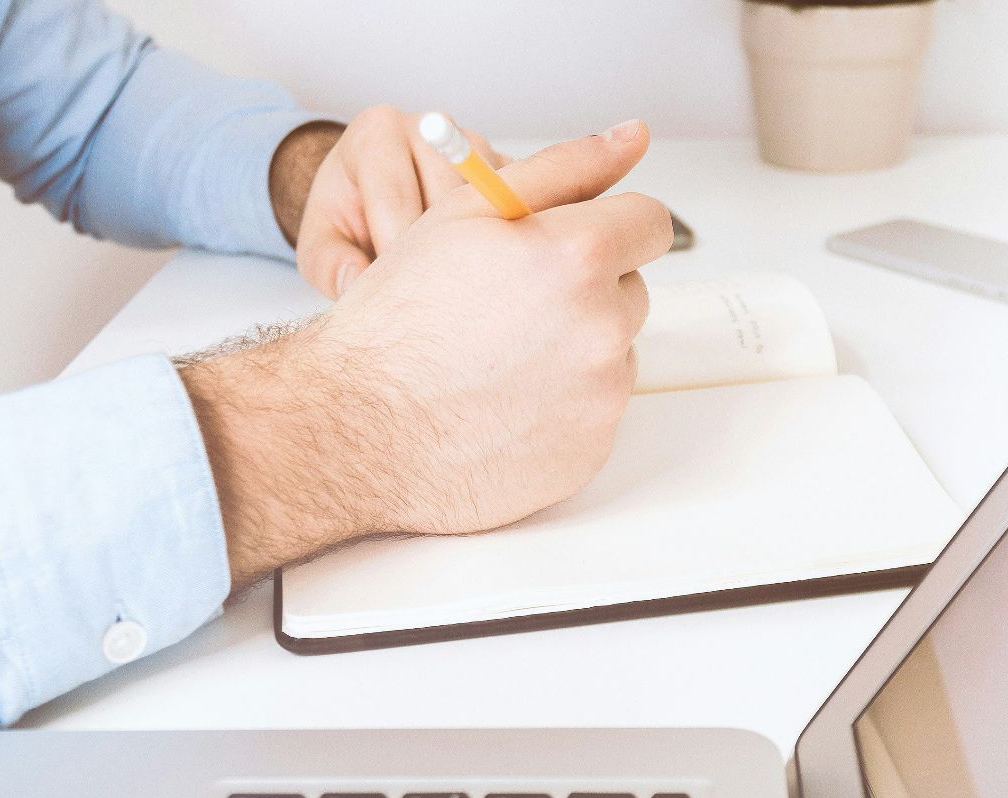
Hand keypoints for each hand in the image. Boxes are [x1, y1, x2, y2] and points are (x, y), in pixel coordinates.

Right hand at [182, 121, 671, 590]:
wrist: (358, 428)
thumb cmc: (399, 320)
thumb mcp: (467, 214)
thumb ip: (563, 168)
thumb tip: (631, 137)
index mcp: (577, 257)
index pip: (649, 222)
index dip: (608, 227)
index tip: (575, 242)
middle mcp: (602, 328)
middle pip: (631, 290)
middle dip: (585, 290)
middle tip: (510, 306)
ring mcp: (601, 397)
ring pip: (613, 353)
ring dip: (575, 349)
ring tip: (498, 359)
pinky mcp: (592, 450)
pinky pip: (596, 413)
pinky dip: (562, 407)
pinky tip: (502, 403)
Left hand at [289, 105, 510, 299]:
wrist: (373, 196)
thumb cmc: (347, 219)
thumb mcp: (319, 245)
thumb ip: (330, 264)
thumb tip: (357, 284)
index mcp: (376, 132)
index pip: (395, 196)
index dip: (396, 254)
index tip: (395, 295)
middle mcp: (430, 126)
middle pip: (449, 198)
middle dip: (439, 253)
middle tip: (430, 297)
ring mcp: (474, 142)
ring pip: (490, 203)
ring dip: (477, 248)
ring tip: (457, 285)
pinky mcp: (507, 165)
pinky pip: (519, 205)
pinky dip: (505, 240)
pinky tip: (484, 269)